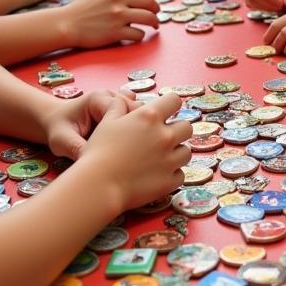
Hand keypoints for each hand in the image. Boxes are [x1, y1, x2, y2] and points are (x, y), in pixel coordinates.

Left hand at [43, 88, 136, 158]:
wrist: (56, 122)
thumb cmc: (58, 129)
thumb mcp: (63, 141)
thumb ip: (80, 149)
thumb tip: (97, 166)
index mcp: (98, 98)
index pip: (123, 109)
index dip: (125, 129)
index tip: (121, 150)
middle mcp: (112, 96)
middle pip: (136, 110)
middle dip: (135, 130)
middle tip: (129, 153)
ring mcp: (119, 102)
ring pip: (140, 114)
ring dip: (138, 130)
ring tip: (130, 150)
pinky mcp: (123, 111)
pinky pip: (138, 118)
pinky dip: (137, 129)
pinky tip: (131, 144)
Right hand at [60, 0, 159, 46]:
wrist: (66, 24)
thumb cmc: (83, 10)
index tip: (147, 4)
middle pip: (150, 1)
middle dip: (156, 9)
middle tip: (156, 15)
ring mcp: (118, 16)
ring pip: (149, 17)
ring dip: (154, 22)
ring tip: (154, 26)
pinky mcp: (116, 33)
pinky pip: (139, 34)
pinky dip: (140, 36)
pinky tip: (136, 36)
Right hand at [81, 93, 193, 209]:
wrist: (98, 186)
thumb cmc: (99, 152)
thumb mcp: (107, 121)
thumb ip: (119, 106)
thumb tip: (125, 99)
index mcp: (150, 116)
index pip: (175, 100)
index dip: (170, 105)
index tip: (164, 113)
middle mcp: (165, 136)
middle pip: (187, 127)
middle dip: (177, 130)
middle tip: (162, 138)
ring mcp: (169, 159)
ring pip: (186, 152)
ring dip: (176, 153)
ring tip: (160, 158)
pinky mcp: (169, 181)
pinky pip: (180, 175)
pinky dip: (172, 175)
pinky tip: (157, 175)